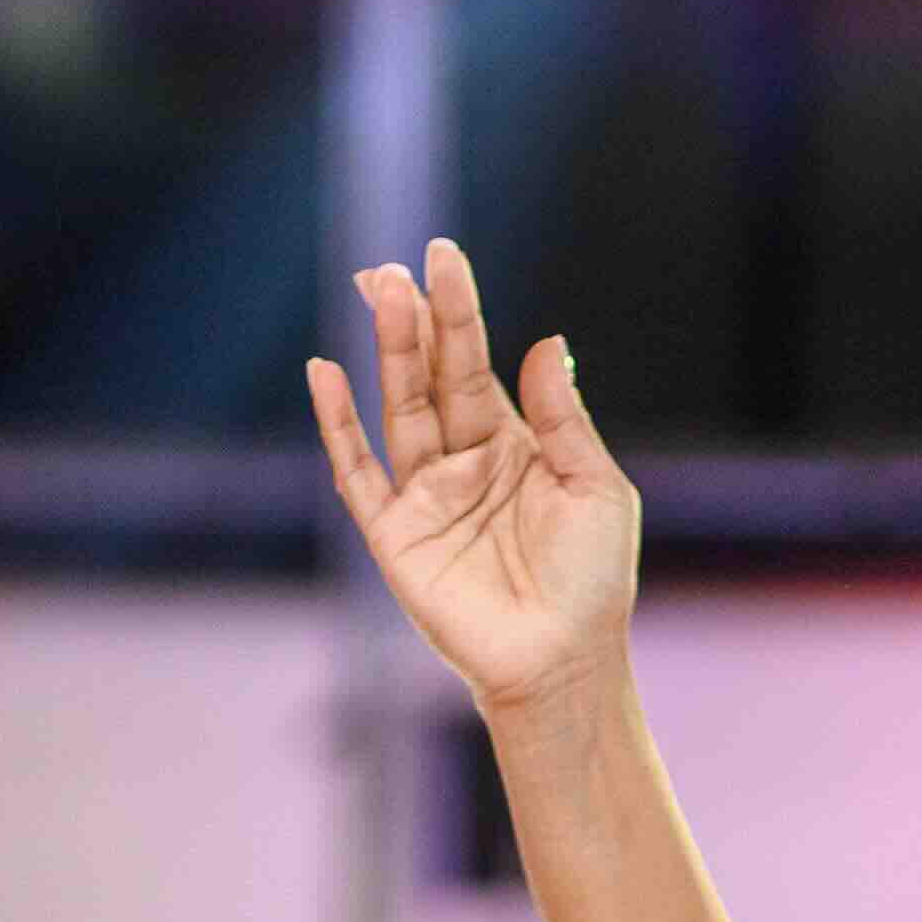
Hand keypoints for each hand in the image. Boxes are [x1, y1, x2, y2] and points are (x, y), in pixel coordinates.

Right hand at [304, 234, 639, 713]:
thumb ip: (565, 418)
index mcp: (511, 444)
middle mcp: (461, 461)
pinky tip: (325, 374)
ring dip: (388, 353)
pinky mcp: (395, 535)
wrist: (565, 663)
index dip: (459, 311)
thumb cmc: (591, 582)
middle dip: (413, 322)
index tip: (443, 257)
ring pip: (397, 409)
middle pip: (429, 376)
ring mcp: (424, 496)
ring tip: (380, 295)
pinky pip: (357, 473)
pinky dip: (338, 426)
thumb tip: (546, 342)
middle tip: (395, 270)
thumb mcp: (596, 489)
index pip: (473, 363)